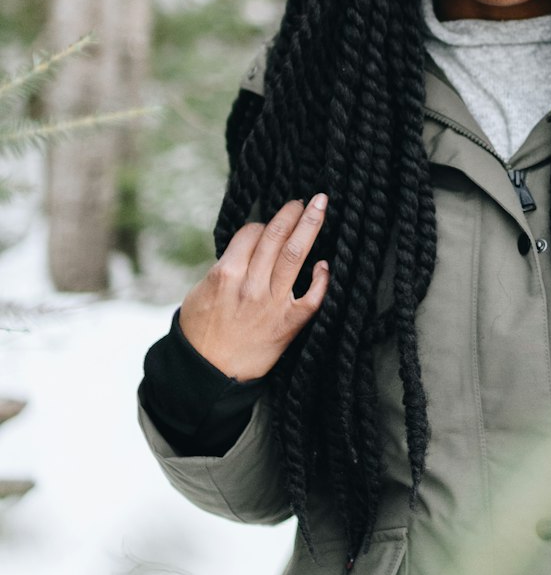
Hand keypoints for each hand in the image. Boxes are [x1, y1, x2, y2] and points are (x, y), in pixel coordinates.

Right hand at [178, 196, 329, 380]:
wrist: (208, 375)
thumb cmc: (201, 332)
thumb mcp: (201, 292)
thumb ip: (225, 267)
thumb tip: (247, 246)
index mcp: (225, 274)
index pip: (251, 233)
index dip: (263, 224)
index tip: (271, 221)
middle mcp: (250, 285)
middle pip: (277, 236)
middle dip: (293, 212)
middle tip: (306, 200)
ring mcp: (272, 304)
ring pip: (296, 255)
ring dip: (309, 226)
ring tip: (319, 208)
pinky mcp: (288, 324)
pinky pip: (312, 297)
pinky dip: (321, 278)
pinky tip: (324, 264)